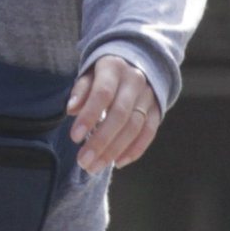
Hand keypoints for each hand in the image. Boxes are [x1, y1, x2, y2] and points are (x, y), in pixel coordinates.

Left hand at [68, 58, 160, 173]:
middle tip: (83, 162)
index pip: (102, 94)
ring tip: (95, 166)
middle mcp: (135, 81)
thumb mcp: (88, 75)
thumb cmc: (103, 75)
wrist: (135, 63)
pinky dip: (134, 150)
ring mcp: (149, 96)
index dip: (89, 116)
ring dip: (114, 150)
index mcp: (114, 68)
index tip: (75, 138)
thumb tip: (71, 109)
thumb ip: (80, 91)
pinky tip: (118, 162)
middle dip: (100, 141)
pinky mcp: (157, 110)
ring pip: (134, 127)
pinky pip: (149, 132)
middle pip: (119, 115)